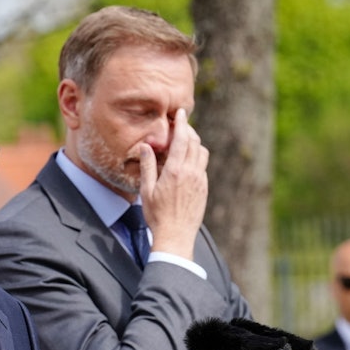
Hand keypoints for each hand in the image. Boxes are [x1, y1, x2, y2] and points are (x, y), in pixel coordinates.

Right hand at [137, 107, 208, 260]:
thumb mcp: (146, 190)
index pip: (182, 139)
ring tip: (183, 144)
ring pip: (202, 153)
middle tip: (180, 125)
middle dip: (188, 131)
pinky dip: (196, 158)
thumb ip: (148, 166)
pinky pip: (202, 167)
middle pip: (195, 142)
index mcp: (175, 171)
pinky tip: (186, 163)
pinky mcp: (204, 189)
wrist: (176, 236)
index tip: (180, 113)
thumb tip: (146, 146)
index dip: (181, 124)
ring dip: (194, 144)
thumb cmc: (157, 215)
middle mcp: (191, 173)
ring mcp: (200, 181)